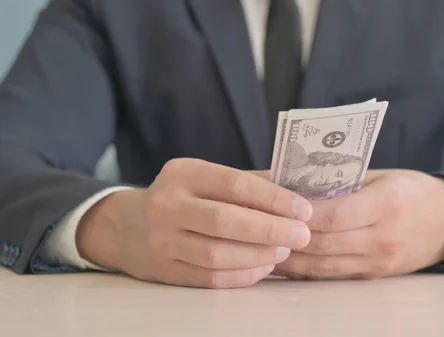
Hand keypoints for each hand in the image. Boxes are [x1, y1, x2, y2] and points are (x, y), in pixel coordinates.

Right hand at [76, 159, 312, 287]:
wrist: (127, 226)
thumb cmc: (183, 197)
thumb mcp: (206, 177)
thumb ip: (249, 182)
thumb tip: (298, 191)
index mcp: (183, 173)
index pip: (234, 184)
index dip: (273, 198)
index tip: (303, 209)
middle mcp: (168, 205)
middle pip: (225, 221)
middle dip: (270, 230)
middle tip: (301, 235)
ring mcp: (162, 240)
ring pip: (217, 254)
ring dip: (258, 255)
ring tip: (284, 251)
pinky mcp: (164, 270)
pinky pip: (210, 278)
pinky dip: (242, 275)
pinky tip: (263, 268)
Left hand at [272, 169, 443, 279]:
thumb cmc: (412, 190)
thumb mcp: (382, 175)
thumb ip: (342, 180)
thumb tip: (293, 180)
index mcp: (386, 205)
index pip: (335, 215)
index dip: (300, 216)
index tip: (272, 207)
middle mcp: (382, 238)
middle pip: (324, 244)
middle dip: (286, 239)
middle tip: (255, 230)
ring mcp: (378, 261)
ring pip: (324, 266)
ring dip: (290, 260)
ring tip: (260, 249)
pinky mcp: (374, 275)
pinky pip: (333, 275)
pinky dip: (306, 270)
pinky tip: (285, 262)